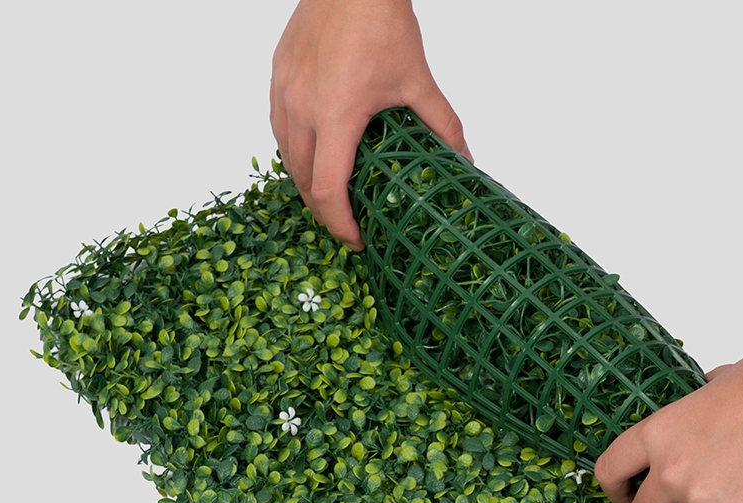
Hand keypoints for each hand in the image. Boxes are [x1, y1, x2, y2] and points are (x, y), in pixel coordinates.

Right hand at [270, 0, 471, 250]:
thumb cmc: (380, 21)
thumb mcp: (417, 80)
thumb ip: (443, 126)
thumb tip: (465, 161)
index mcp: (335, 115)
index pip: (328, 190)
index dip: (340, 224)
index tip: (357, 241)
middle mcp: (301, 108)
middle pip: (303, 182)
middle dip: (324, 212)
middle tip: (348, 226)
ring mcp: (283, 92)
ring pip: (285, 158)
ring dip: (306, 185)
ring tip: (332, 198)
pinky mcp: (276, 78)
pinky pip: (278, 130)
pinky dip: (294, 153)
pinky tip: (315, 158)